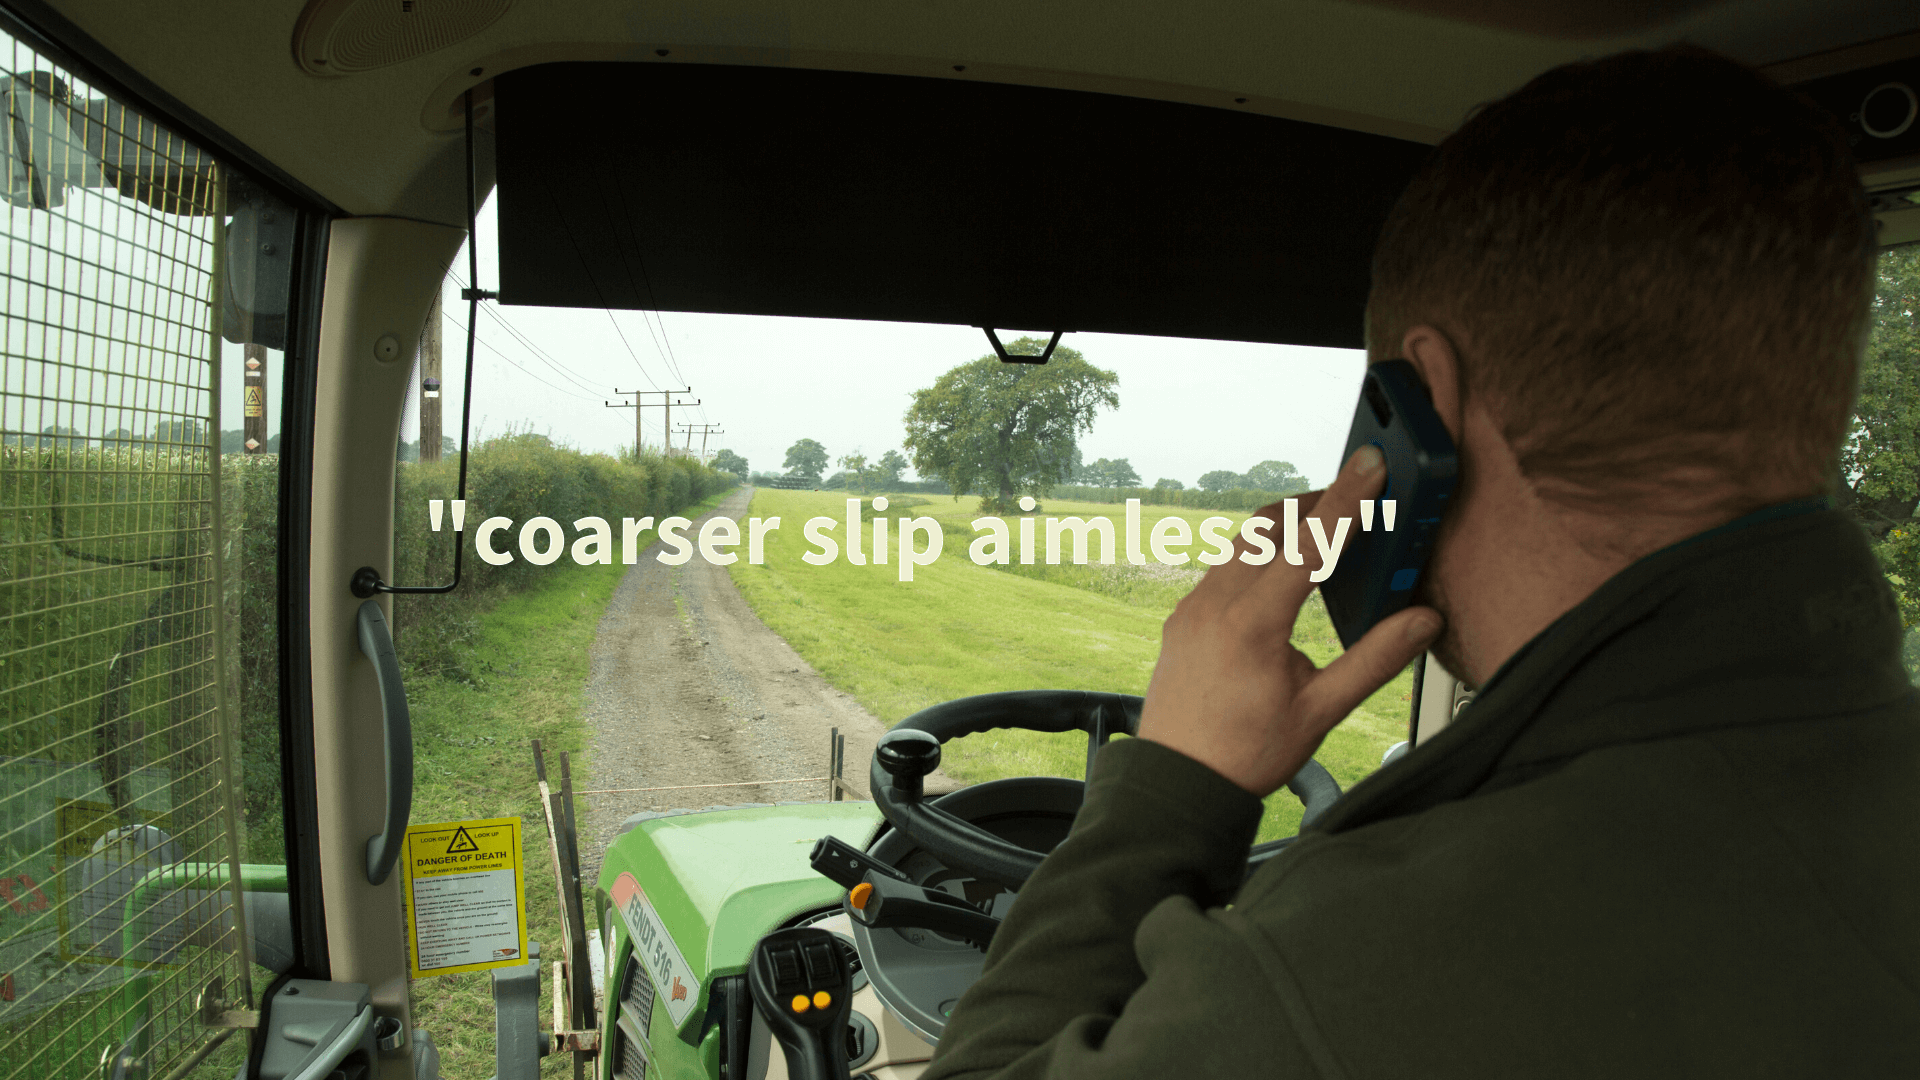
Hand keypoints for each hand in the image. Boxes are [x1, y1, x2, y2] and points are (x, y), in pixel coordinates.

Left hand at [1137, 445, 1443, 797]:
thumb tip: (1422, 621)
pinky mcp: (1182, 618)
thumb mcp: (1321, 710)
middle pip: (1270, 526)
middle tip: (1357, 497)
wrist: (1178, 783)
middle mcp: (1214, 604)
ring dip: (1284, 528)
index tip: (1368, 464)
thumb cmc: (1245, 755)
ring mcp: (1192, 608)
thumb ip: (1375, 660)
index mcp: (1252, 623)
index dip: (1346, 499)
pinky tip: (1280, 574)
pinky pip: (1222, 568)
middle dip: (1315, 504)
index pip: (1309, 543)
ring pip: (1241, 543)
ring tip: (1325, 533)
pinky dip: (1257, 555)